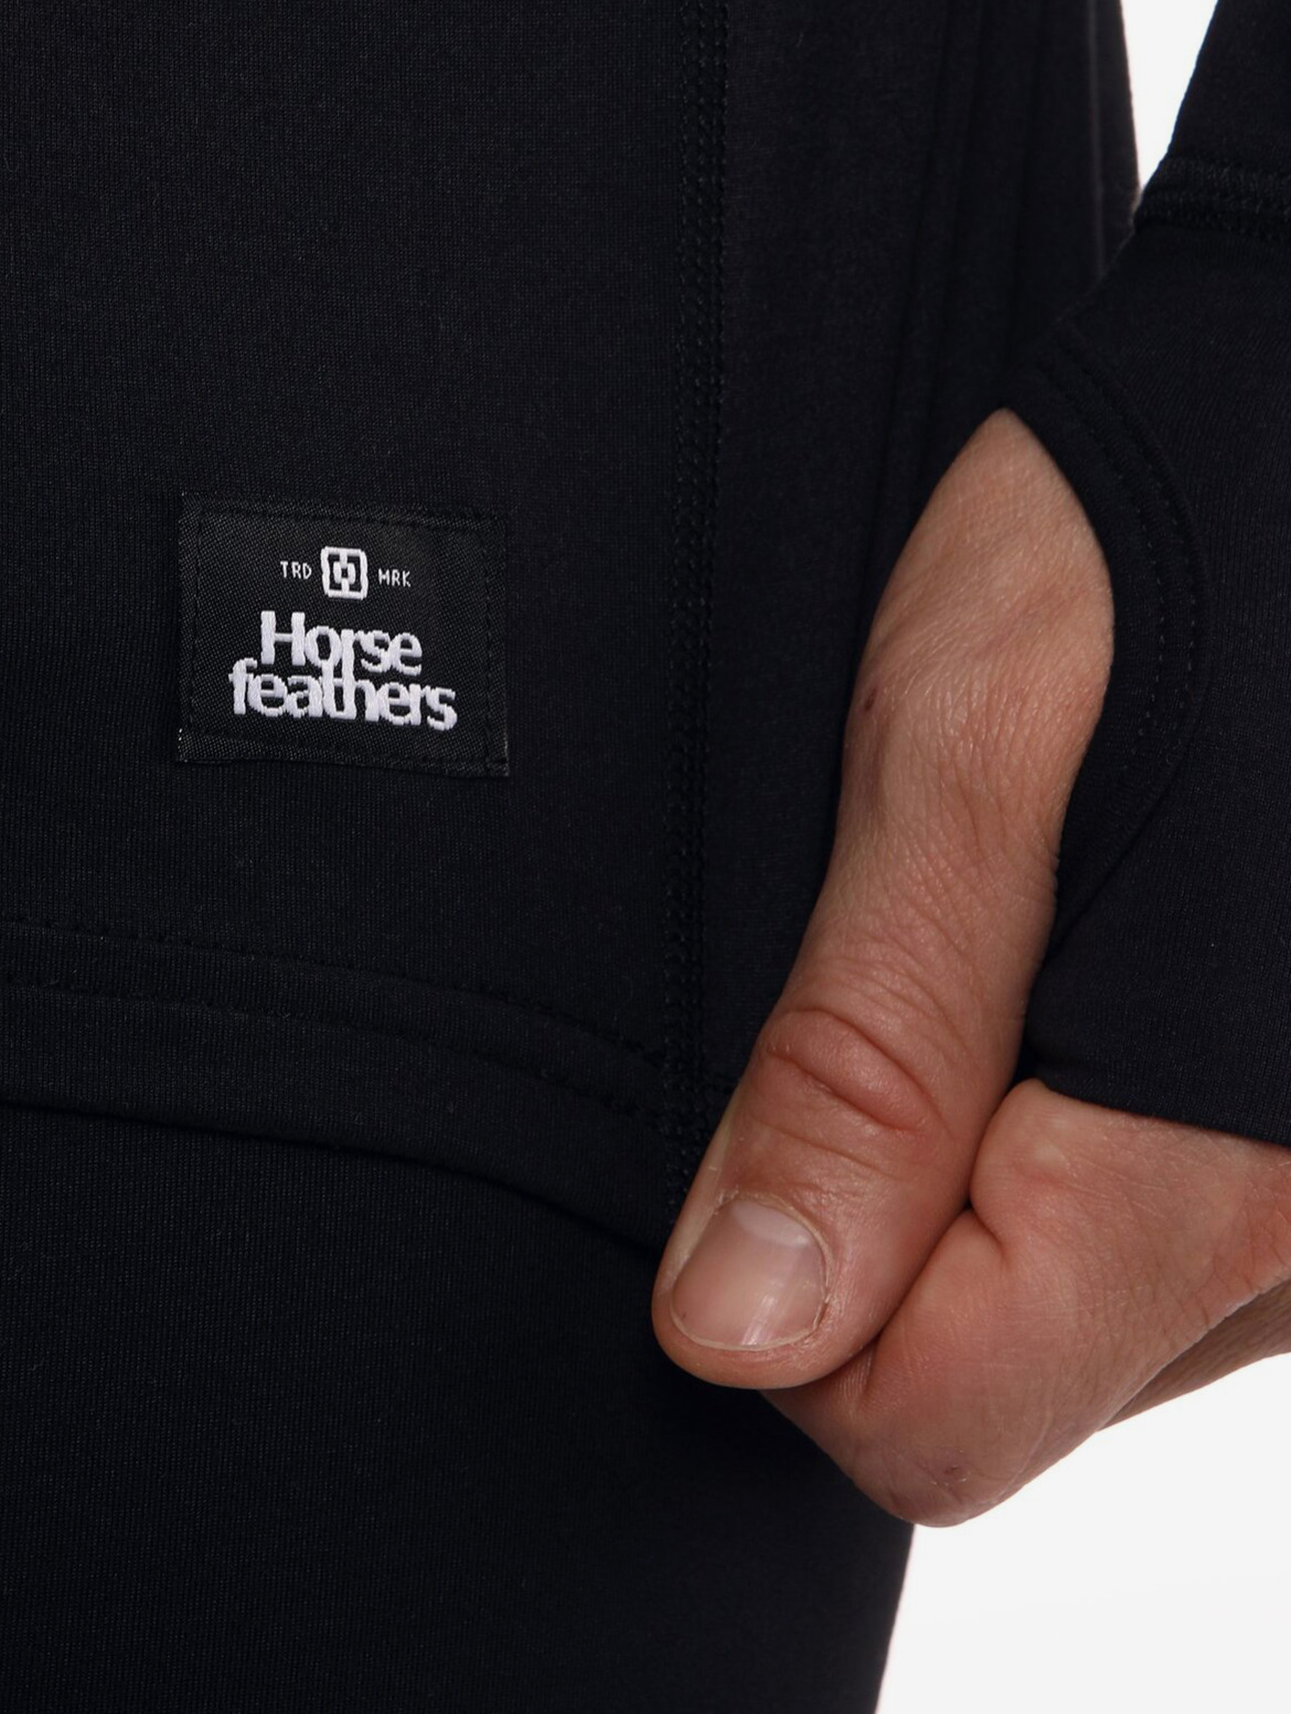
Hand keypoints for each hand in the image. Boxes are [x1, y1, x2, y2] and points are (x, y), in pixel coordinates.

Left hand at [651, 408, 1290, 1524]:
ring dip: (993, 1170)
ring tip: (1005, 938)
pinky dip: (1088, 1135)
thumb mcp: (958, 758)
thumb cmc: (1164, 535)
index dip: (791, 1308)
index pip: (936, 1420)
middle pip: (1012, 1377)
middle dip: (894, 1222)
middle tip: (904, 975)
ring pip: (1092, 1316)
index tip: (764, 1129)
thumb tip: (739, 1327)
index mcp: (1216, 1155)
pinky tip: (1085, 965)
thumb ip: (865, 1061)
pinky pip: (1177, 1236)